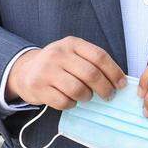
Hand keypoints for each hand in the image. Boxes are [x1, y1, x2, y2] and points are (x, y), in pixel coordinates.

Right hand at [5, 36, 126, 110]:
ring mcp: (46, 70)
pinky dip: (72, 104)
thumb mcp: (73, 54)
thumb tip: (119, 81)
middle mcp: (58, 54)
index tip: (121, 84)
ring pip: (78, 89)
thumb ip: (92, 62)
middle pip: (91, 74)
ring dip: (87, 97)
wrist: (25, 71)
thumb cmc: (57, 65)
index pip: (99, 56)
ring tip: (87, 97)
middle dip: (105, 89)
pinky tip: (71, 100)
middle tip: (109, 96)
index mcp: (71, 43)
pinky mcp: (38, 87)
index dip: (114, 72)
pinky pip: (64, 101)